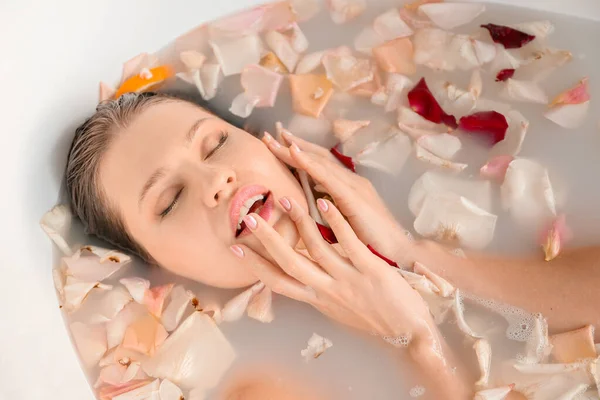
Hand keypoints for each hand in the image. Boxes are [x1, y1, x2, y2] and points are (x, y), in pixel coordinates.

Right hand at [229, 195, 436, 344]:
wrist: (408, 333)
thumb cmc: (372, 319)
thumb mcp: (336, 309)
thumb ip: (317, 290)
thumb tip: (301, 277)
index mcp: (317, 299)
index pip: (277, 281)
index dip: (255, 264)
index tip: (235, 247)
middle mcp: (327, 290)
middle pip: (289, 262)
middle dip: (266, 240)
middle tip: (248, 217)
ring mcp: (348, 278)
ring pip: (316, 248)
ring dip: (298, 222)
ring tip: (285, 198)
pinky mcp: (370, 269)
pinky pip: (349, 243)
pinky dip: (335, 222)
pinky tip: (325, 202)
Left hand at [262, 130, 413, 266]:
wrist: (397, 255)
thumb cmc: (369, 246)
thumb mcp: (340, 228)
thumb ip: (323, 217)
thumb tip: (301, 215)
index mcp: (347, 188)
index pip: (319, 165)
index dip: (298, 154)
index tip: (275, 145)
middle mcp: (351, 182)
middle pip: (317, 158)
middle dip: (292, 145)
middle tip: (267, 135)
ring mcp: (354, 187)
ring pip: (320, 163)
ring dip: (297, 150)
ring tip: (276, 140)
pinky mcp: (355, 197)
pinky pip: (329, 177)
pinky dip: (311, 164)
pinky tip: (296, 154)